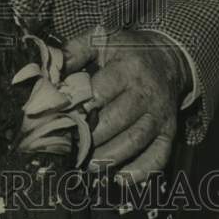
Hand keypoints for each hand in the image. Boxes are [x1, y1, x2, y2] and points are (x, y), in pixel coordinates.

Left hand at [63, 28, 188, 182]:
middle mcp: (146, 93)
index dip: (79, 108)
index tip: (60, 119)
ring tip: (86, 163)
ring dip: (109, 157)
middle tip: (69, 146)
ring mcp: (159, 114)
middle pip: (117, 120)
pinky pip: (159, 156)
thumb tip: (49, 72)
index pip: (101, 92)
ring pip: (135, 141)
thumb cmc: (127, 51)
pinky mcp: (169, 131)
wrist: (168, 58)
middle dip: (90, 136)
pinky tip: (119, 177)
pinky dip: (140, 171)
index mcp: (127, 68)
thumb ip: (74, 51)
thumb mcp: (102, 40)